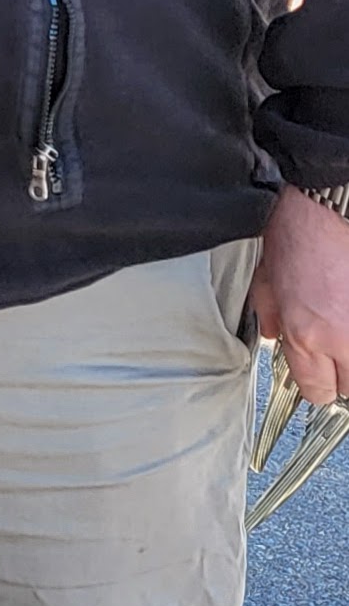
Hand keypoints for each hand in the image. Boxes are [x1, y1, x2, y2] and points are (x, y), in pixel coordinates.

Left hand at [250, 185, 348, 402]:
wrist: (322, 212)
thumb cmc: (293, 241)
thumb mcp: (265, 283)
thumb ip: (269, 319)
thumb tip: (274, 338)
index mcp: (306, 337)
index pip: (318, 393)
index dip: (314, 382)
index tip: (313, 371)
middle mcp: (343, 341)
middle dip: (338, 371)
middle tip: (329, 347)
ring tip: (339, 327)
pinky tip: (345, 311)